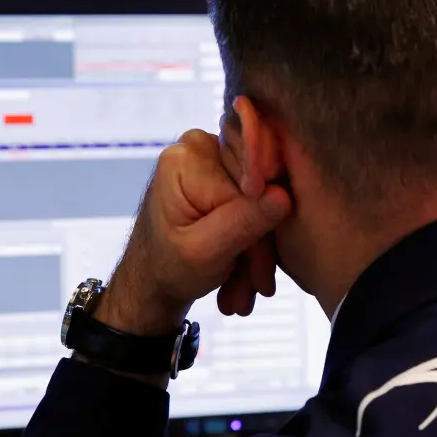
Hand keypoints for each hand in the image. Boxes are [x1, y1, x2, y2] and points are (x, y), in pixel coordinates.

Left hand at [95, 130, 290, 337]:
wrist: (151, 276)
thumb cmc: (165, 267)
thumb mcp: (204, 253)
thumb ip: (243, 222)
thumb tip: (284, 195)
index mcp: (188, 158)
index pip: (250, 188)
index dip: (262, 233)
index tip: (261, 278)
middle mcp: (202, 146)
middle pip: (258, 192)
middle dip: (259, 247)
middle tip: (256, 288)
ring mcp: (214, 157)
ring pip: (261, 201)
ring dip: (256, 251)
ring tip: (244, 290)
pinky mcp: (224, 171)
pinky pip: (255, 202)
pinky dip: (251, 240)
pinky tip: (244, 273)